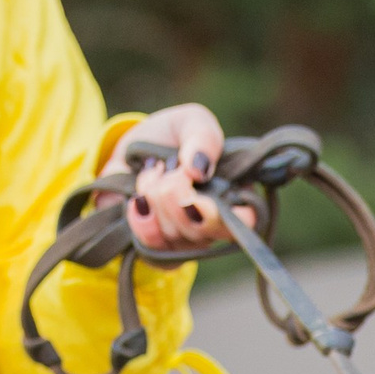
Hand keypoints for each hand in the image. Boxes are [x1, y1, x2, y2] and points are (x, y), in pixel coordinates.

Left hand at [126, 103, 254, 254]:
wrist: (128, 153)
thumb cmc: (170, 137)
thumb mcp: (190, 122)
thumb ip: (202, 137)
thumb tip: (199, 169)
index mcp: (235, 193)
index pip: (246, 222)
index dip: (223, 217)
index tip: (196, 198)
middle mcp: (216, 224)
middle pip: (204, 231)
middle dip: (176, 196)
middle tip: (170, 169)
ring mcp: (188, 242)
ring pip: (175, 235)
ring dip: (154, 197)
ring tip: (153, 174)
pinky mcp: (161, 252)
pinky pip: (152, 247)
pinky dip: (140, 217)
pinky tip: (138, 199)